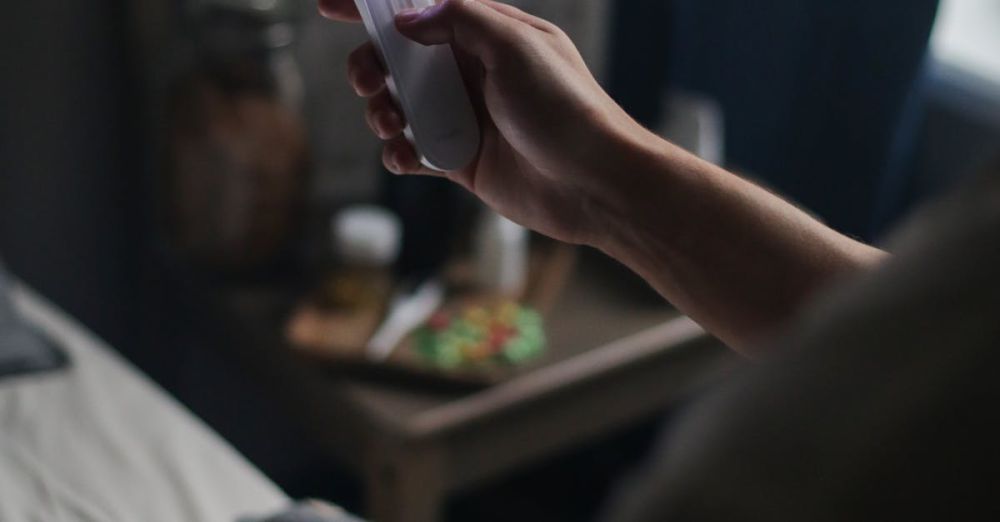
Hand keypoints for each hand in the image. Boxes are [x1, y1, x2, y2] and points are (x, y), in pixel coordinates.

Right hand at [319, 0, 656, 245]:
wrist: (594, 183)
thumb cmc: (565, 109)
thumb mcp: (515, 46)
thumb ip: (458, 19)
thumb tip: (407, 19)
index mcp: (489, 36)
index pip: (423, 8)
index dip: (375, 5)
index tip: (331, 5)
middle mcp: (474, 74)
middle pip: (401, 59)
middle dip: (371, 65)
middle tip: (366, 80)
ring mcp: (468, 118)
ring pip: (402, 107)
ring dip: (381, 111)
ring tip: (389, 123)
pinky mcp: (464, 161)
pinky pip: (416, 151)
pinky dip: (400, 153)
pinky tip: (404, 157)